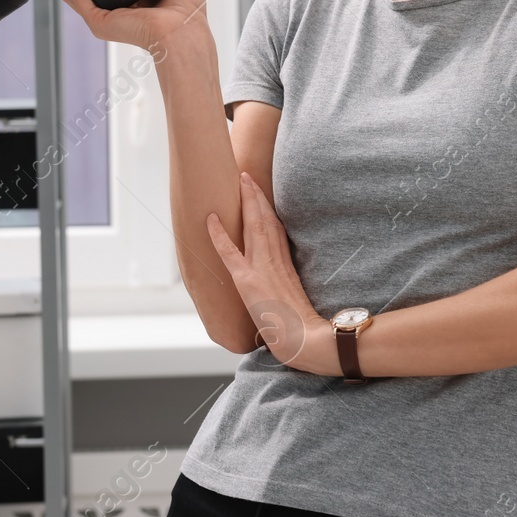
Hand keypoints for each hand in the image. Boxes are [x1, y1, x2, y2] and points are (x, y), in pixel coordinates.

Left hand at [205, 172, 336, 374]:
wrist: (305, 340)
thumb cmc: (303, 331)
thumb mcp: (297, 305)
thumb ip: (289, 296)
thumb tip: (284, 299)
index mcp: (288, 267)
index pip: (277, 231)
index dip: (269, 211)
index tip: (264, 195)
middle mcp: (276, 262)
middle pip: (267, 221)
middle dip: (257, 197)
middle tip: (248, 176)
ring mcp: (262, 269)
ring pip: (253, 227)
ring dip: (246, 202)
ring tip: (240, 181)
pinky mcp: (247, 280)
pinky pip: (230, 252)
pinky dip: (219, 234)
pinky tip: (210, 218)